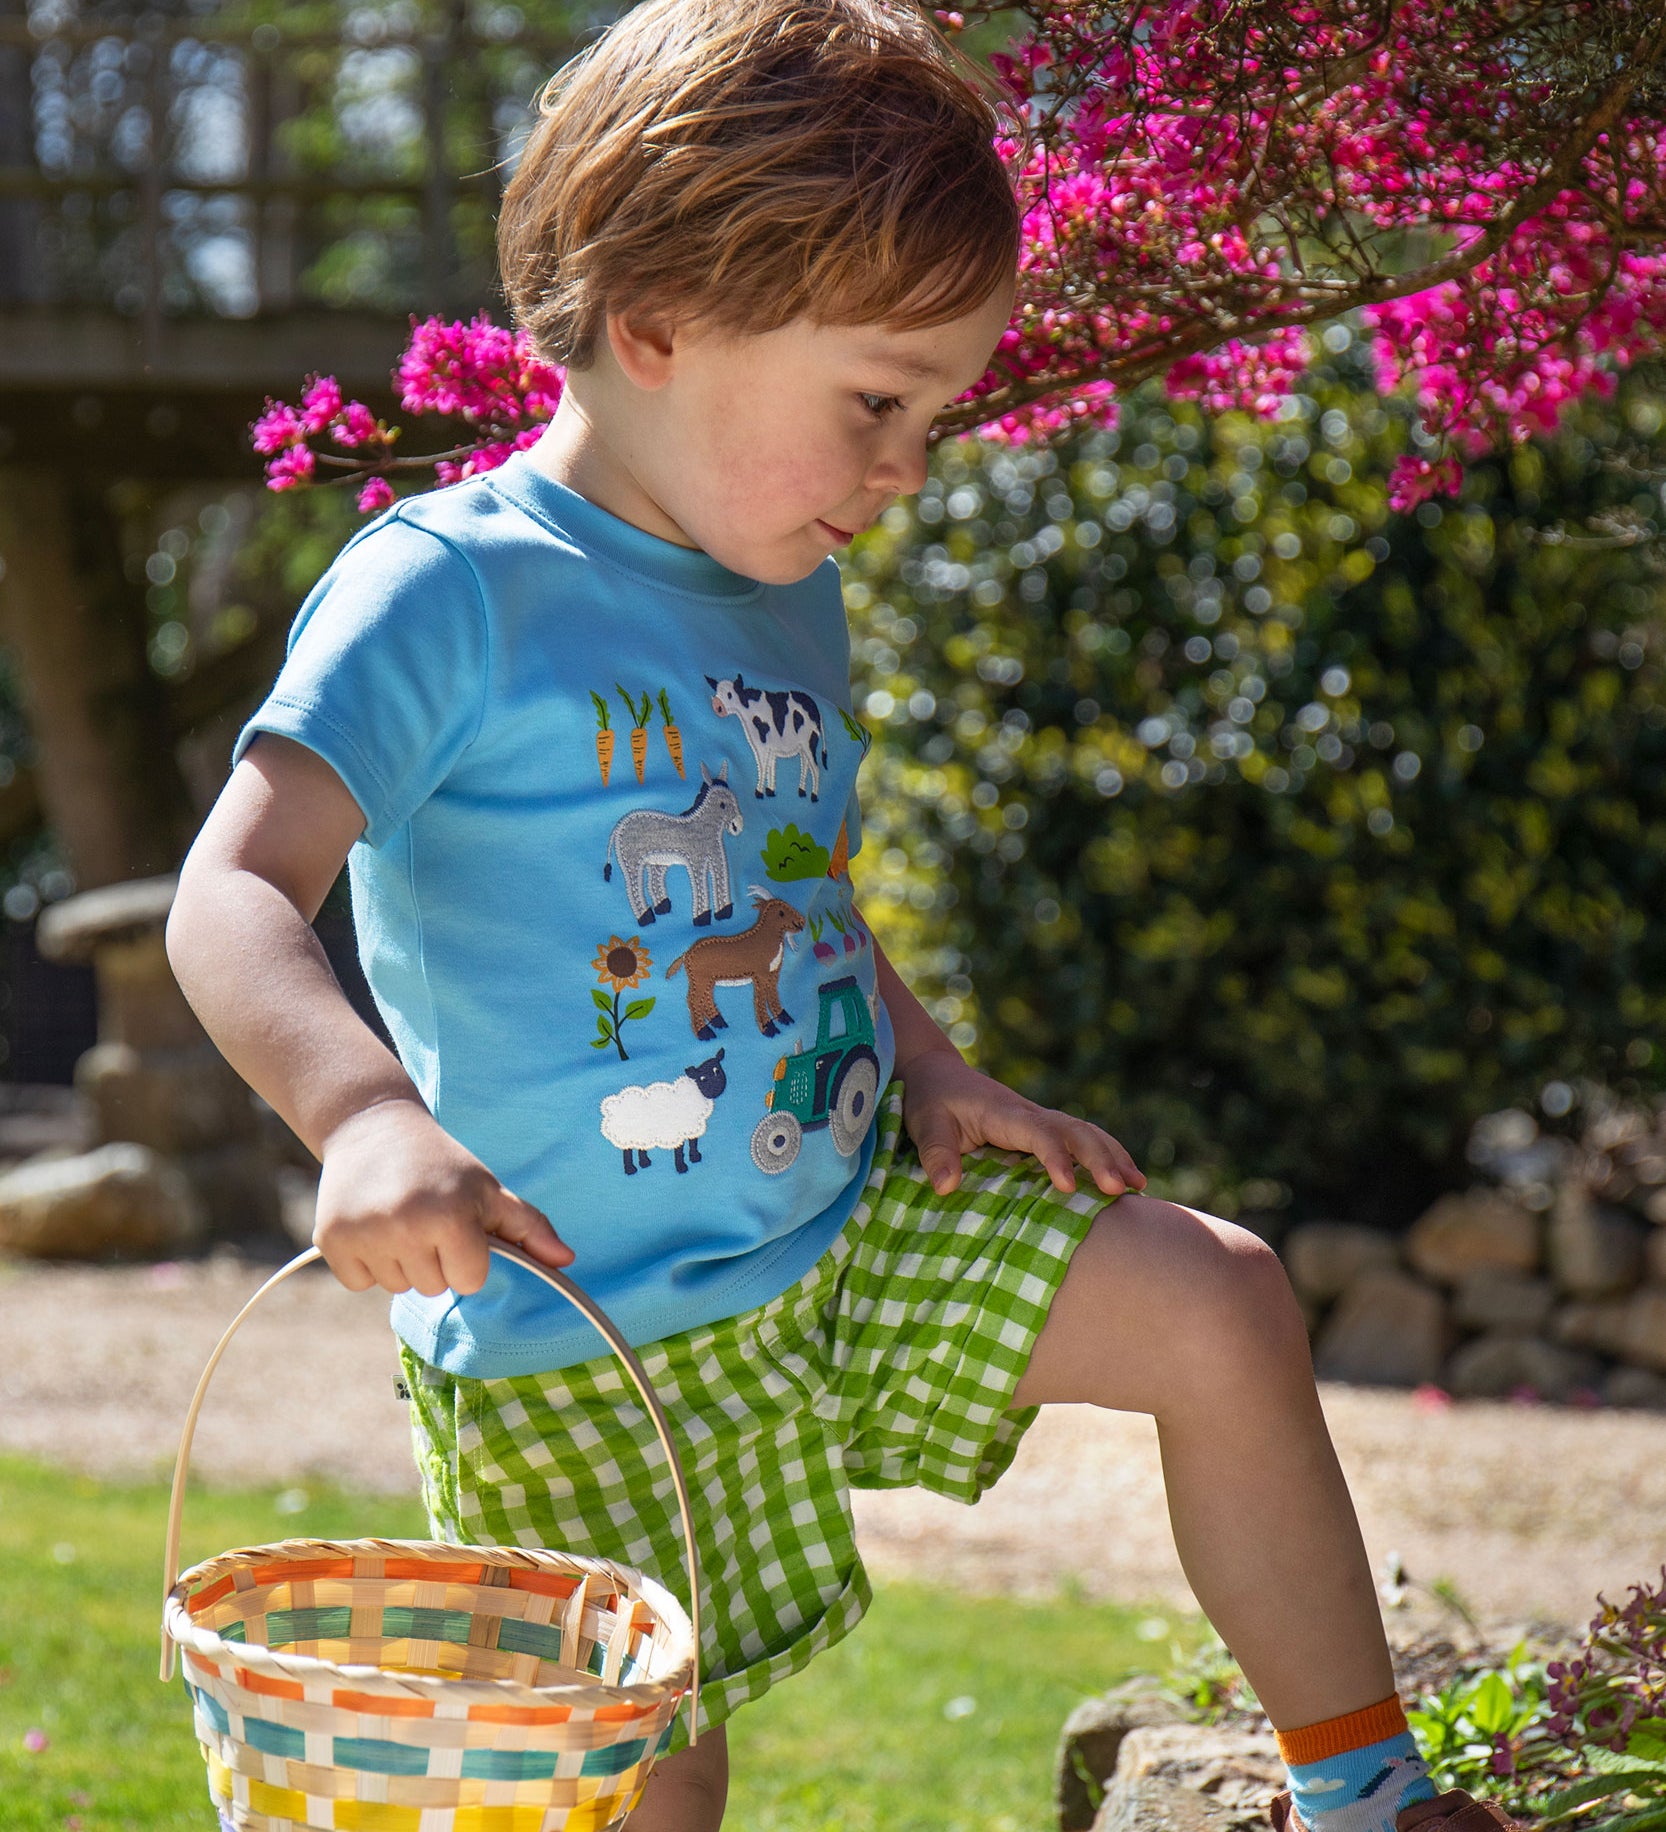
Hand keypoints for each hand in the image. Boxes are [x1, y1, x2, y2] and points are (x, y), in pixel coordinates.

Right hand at [314, 1097, 573, 1295]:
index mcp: (450, 1216)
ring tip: (398, 1217)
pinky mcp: (330, 1240)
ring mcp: (364, 1235)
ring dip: (402, 1262)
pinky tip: (372, 1225)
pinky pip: (360, 1283)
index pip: (469, 1281)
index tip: (458, 1226)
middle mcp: (405, 1228)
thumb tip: (567, 1262)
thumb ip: (529, 1228)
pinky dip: (367, 1263)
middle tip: (425, 1217)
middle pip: (433, 1288)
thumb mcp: (487, 1189)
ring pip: (397, 1287)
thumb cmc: (442, 1164)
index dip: (469, 1257)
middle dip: (436, 1260)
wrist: (372, 1126)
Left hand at [897, 1048, 1145, 1199]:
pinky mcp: (1041, 1132)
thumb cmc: (930, 1100)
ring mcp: (1039, 1122)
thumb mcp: (924, 1123)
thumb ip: (935, 1152)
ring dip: (1112, 1156)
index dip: (1055, 1156)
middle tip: (1119, 1190)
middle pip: (1074, 1130)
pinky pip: (1080, 1141)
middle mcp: (1029, 1114)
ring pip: (1085, 1132)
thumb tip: (945, 1187)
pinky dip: (1107, 1156)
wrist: (939, 1075)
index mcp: (1003, 1112)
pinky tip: (1127, 1180)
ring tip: (1138, 1187)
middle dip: (1099, 1157)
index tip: (1067, 1186)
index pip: (1037, 1132)